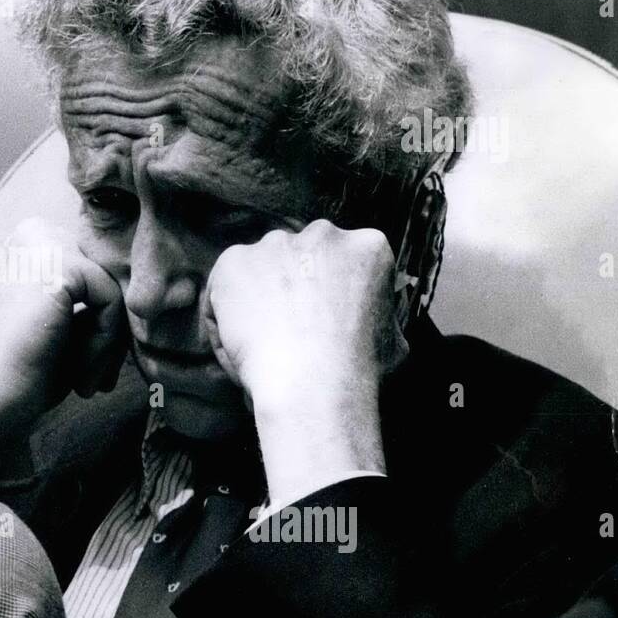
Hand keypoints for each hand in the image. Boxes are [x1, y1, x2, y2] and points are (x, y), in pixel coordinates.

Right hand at [0, 218, 127, 472]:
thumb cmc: (26, 369)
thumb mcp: (67, 323)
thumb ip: (95, 300)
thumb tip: (143, 296)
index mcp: (34, 240)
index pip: (100, 276)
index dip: (102, 326)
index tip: (88, 368)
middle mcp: (36, 231)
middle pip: (110, 281)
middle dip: (108, 334)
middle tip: (91, 379)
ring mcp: (44, 244)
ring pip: (115, 293)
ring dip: (108, 346)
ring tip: (85, 383)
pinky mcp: (59, 266)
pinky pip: (114, 301)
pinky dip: (104, 346)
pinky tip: (79, 377)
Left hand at [203, 219, 405, 502]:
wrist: (312, 383)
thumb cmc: (359, 372)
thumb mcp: (395, 341)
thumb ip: (380, 317)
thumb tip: (380, 322)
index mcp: (368, 247)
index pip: (341, 261)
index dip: (327, 291)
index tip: (319, 319)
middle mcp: (322, 233)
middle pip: (299, 256)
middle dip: (291, 284)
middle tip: (287, 328)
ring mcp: (275, 243)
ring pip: (260, 268)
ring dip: (257, 296)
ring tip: (261, 341)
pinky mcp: (234, 260)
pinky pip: (223, 287)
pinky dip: (222, 312)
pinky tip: (238, 343)